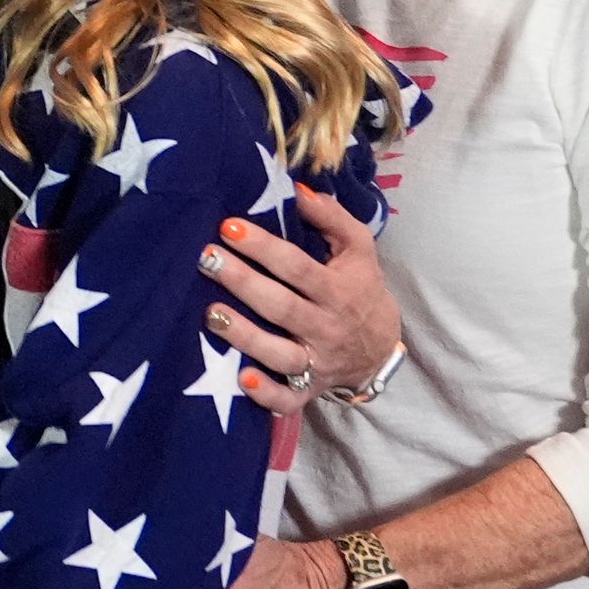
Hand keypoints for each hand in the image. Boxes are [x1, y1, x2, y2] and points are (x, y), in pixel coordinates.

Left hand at [206, 183, 400, 412]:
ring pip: (279, 353)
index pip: (298, 267)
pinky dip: (266, 394)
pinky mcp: (307, 390)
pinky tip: (242, 378)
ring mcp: (316, 362)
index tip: (229, 226)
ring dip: (245, 336)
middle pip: (282, 307)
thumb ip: (332, 217)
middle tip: (207, 259)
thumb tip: (298, 188)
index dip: (264, 248)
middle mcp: (326, 327)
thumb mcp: (358, 249)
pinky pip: (287, 399)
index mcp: (337, 289)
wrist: (381, 348)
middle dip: (243, 283)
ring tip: (209, 313)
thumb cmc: (359, 287)